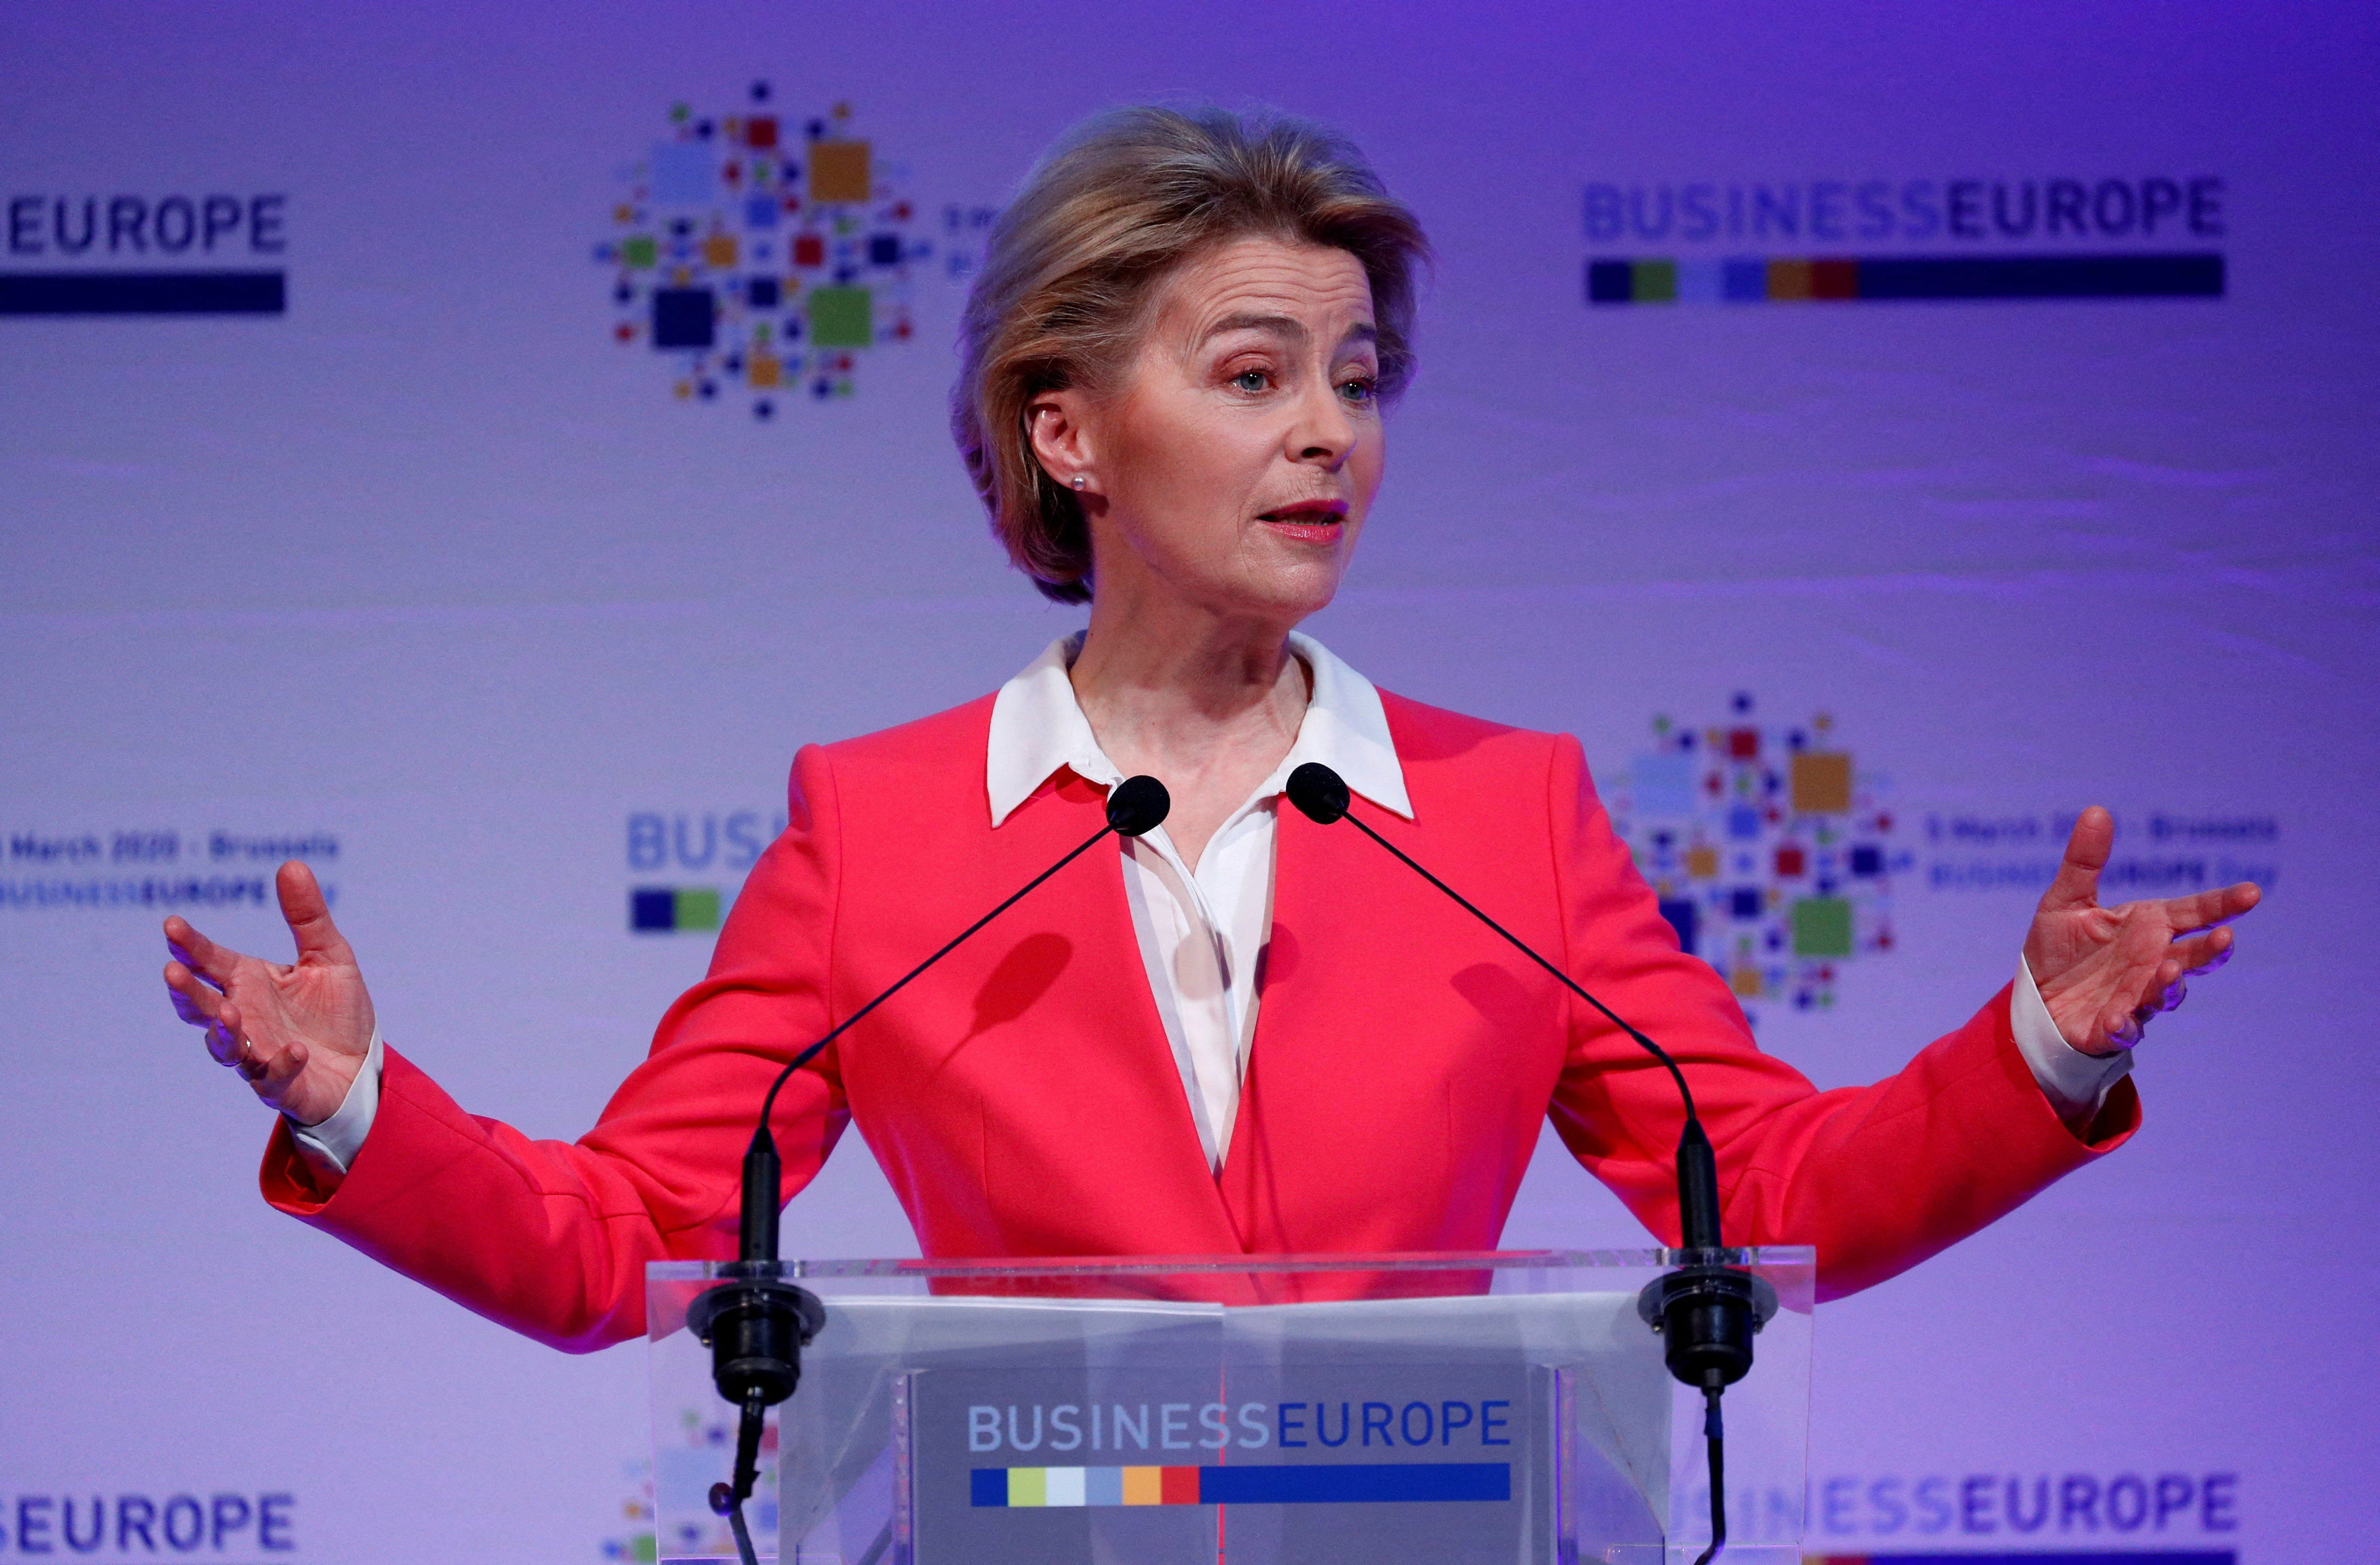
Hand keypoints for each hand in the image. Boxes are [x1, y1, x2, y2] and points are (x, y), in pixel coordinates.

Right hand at [163, 860, 375, 1125]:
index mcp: (250, 982)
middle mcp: (244, 1017)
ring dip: (221, 1031)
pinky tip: (296, 1051)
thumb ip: (308, 916)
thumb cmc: (337, 1011)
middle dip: (186, 991)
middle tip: (173, 972)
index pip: (211, 961)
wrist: (361, 1065)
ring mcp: (257, 1053)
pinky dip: (281, 1064)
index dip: (191, 945)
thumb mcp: (330, 956)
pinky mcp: (281, 1083)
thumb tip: (291, 864)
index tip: (172, 925)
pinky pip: (273, 1077)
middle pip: (200, 1006)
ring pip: (224, 1047)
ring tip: (226, 1012)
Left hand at [2024, 806, 2259, 1056]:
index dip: (2222, 904)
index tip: (2252, 893)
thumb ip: (2084, 861)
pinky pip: (2125, 1028)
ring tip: (2167, 971)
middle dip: (2211, 950)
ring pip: (2165, 993)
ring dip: (2168, 985)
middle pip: (2193, 956)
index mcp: (2147, 926)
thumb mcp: (2065, 900)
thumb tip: (2097, 810)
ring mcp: (2137, 995)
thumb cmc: (2058, 947)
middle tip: (2226, 937)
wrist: (2035, 998)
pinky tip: (2117, 1019)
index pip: (2193, 913)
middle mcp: (2152, 961)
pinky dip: (2124, 1024)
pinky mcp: (2112, 1026)